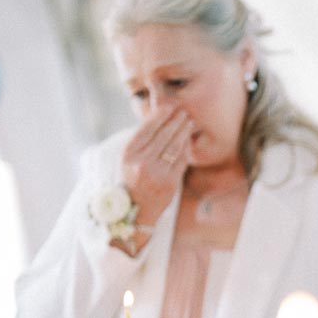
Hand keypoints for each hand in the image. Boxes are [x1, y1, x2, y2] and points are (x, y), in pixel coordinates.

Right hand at [120, 107, 191, 225]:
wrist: (136, 210)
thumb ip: (142, 142)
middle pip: (163, 135)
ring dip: (183, 132)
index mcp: (128, 154)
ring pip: (174, 146)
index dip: (159, 116)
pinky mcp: (170, 182)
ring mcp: (156, 173)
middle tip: (183, 112)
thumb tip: (160, 119)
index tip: (169, 107)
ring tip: (188, 122)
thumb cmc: (133, 180)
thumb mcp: (129, 160)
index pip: (146, 129)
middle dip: (175, 121)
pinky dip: (186, 148)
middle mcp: (141, 162)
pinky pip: (181, 160)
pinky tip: (188, 140)